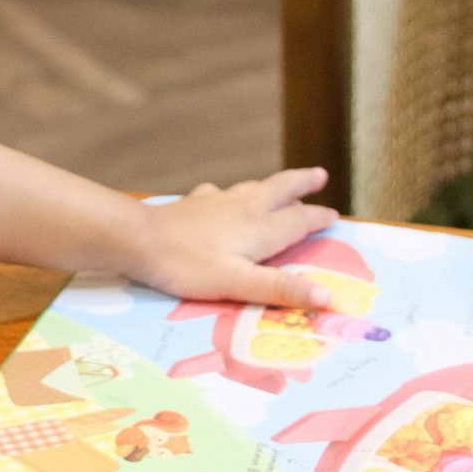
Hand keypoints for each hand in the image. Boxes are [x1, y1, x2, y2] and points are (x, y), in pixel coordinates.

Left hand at [125, 168, 339, 307]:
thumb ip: (280, 289)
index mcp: (259, 229)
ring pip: (250, 188)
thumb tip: (328, 297)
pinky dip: (228, 194)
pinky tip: (219, 195)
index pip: (299, 221)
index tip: (334, 217)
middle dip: (300, 183)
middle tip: (319, 174)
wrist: (138, 238)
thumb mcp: (237, 283)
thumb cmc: (188, 265)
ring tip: (279, 185)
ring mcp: (214, 202)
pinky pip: (217, 194)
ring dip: (270, 186)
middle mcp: (242, 208)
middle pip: (278, 190)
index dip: (318, 219)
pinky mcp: (191, 204)